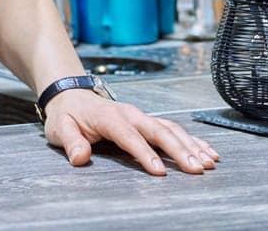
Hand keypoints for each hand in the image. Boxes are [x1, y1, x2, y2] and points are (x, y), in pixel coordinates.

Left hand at [42, 90, 218, 175]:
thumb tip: (80, 157)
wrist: (71, 96)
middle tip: (196, 168)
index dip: (144, 153)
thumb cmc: (68, 115)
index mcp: (109, 117)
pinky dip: (192, 140)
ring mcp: (141, 116)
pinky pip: (174, 129)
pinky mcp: (148, 121)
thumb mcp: (59, 128)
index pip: (129, 136)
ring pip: (171, 129)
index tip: (160, 171)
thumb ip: (70, 142)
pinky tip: (208, 151)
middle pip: (158, 131)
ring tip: (208, 162)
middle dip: (179, 150)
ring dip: (191, 145)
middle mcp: (130, 114)